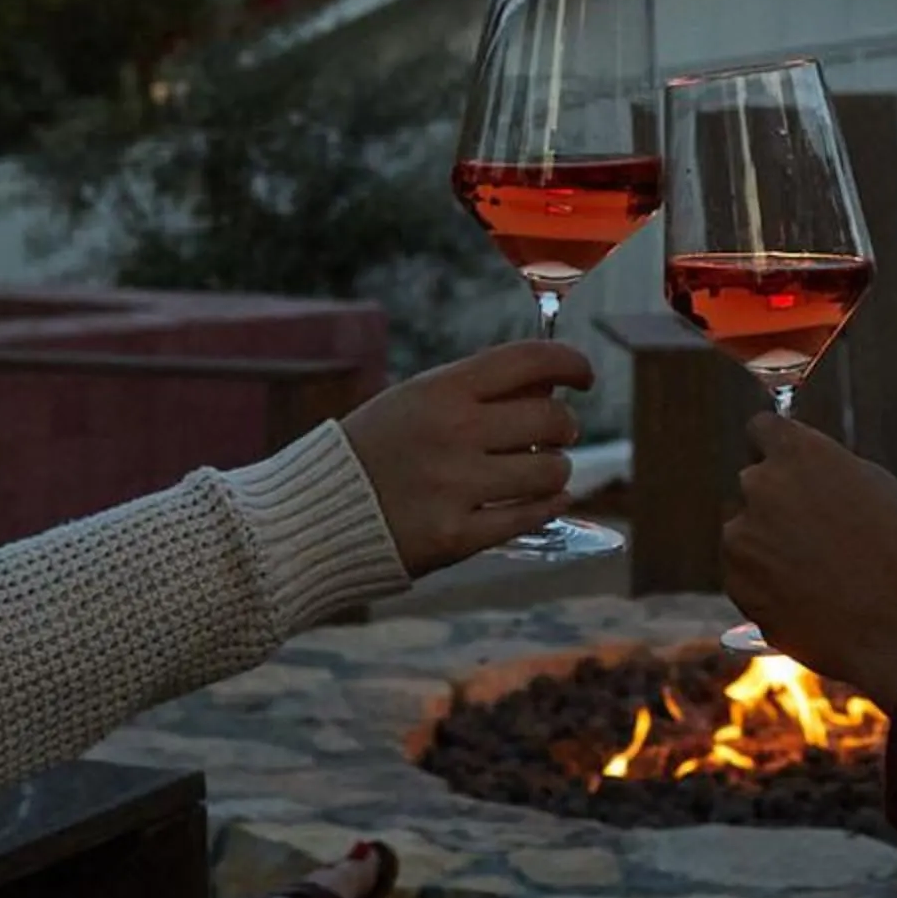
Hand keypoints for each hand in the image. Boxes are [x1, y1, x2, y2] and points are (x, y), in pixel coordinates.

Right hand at [342, 341, 592, 576]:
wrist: (312, 517)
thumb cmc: (371, 453)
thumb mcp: (413, 402)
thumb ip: (476, 391)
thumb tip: (552, 382)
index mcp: (440, 390)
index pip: (530, 360)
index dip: (571, 363)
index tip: (584, 377)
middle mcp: (452, 433)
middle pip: (552, 418)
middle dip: (564, 425)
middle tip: (555, 434)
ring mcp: (455, 487)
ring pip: (552, 471)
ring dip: (556, 471)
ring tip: (537, 472)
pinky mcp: (456, 537)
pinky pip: (530, 517)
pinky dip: (548, 507)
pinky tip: (546, 501)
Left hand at [722, 414, 896, 708]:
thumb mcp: (873, 488)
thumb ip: (824, 474)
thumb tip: (796, 479)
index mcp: (798, 452)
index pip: (761, 429)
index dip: (775, 449)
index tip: (784, 464)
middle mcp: (761, 486)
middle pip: (754, 483)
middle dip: (776, 503)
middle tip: (814, 533)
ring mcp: (742, 537)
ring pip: (745, 534)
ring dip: (768, 547)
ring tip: (821, 577)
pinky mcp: (737, 584)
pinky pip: (745, 577)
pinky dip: (766, 587)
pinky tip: (810, 602)